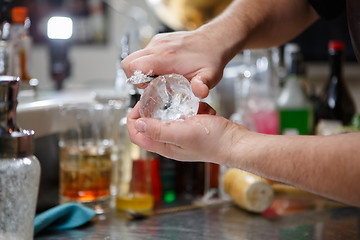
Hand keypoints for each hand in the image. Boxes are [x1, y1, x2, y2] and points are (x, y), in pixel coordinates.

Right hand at [121, 30, 227, 98]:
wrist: (215, 41)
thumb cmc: (211, 59)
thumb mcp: (209, 76)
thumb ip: (202, 86)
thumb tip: (200, 92)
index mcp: (166, 57)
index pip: (134, 66)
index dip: (137, 82)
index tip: (150, 88)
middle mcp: (158, 47)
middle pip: (128, 62)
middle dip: (135, 78)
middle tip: (152, 85)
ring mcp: (158, 42)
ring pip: (135, 58)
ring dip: (143, 71)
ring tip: (160, 77)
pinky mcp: (159, 41)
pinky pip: (144, 54)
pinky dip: (149, 64)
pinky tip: (165, 69)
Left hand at [127, 101, 249, 162]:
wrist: (236, 142)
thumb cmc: (213, 141)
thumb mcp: (182, 133)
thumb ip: (158, 130)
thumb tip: (137, 124)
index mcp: (165, 146)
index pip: (137, 135)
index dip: (134, 119)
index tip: (141, 104)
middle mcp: (171, 142)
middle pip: (151, 125)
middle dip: (155, 110)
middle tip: (162, 97)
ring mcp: (183, 136)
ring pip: (170, 118)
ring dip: (178, 108)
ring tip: (189, 104)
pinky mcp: (194, 128)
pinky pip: (186, 115)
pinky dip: (193, 109)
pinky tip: (202, 109)